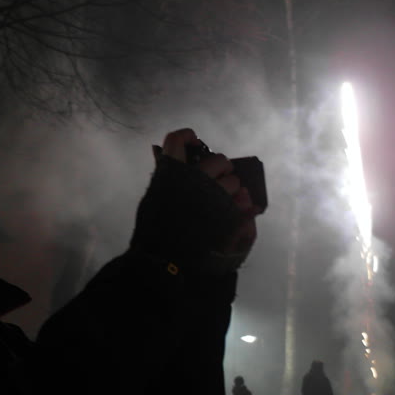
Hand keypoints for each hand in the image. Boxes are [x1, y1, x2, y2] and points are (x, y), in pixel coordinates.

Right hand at [131, 128, 258, 273]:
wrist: (162, 257)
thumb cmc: (152, 228)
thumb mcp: (152, 197)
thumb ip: (161, 174)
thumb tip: (159, 153)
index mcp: (170, 172)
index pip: (177, 139)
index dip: (187, 137)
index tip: (194, 144)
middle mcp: (192, 179)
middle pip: (217, 159)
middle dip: (220, 168)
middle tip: (214, 180)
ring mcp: (212, 195)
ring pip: (233, 181)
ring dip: (230, 189)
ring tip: (220, 202)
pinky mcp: (226, 213)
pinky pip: (242, 201)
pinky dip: (239, 205)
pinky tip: (231, 211)